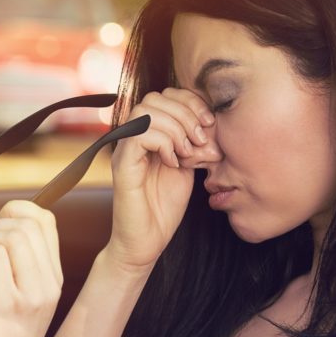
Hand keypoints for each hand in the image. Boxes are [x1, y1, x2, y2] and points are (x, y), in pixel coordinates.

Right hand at [106, 88, 220, 269]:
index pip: (167, 95)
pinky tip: (174, 163)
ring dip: (176, 128)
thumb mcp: (189, 167)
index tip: (209, 124)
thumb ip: (195, 143)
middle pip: (156, 97)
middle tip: (201, 140)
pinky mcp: (122, 165)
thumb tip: (213, 123)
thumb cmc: (165, 207)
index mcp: (150, 133)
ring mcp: (126, 149)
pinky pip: (140, 135)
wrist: (146, 242)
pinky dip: (163, 143)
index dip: (191, 102)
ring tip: (188, 152)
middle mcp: (134, 136)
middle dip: (186, 113)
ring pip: (146, 110)